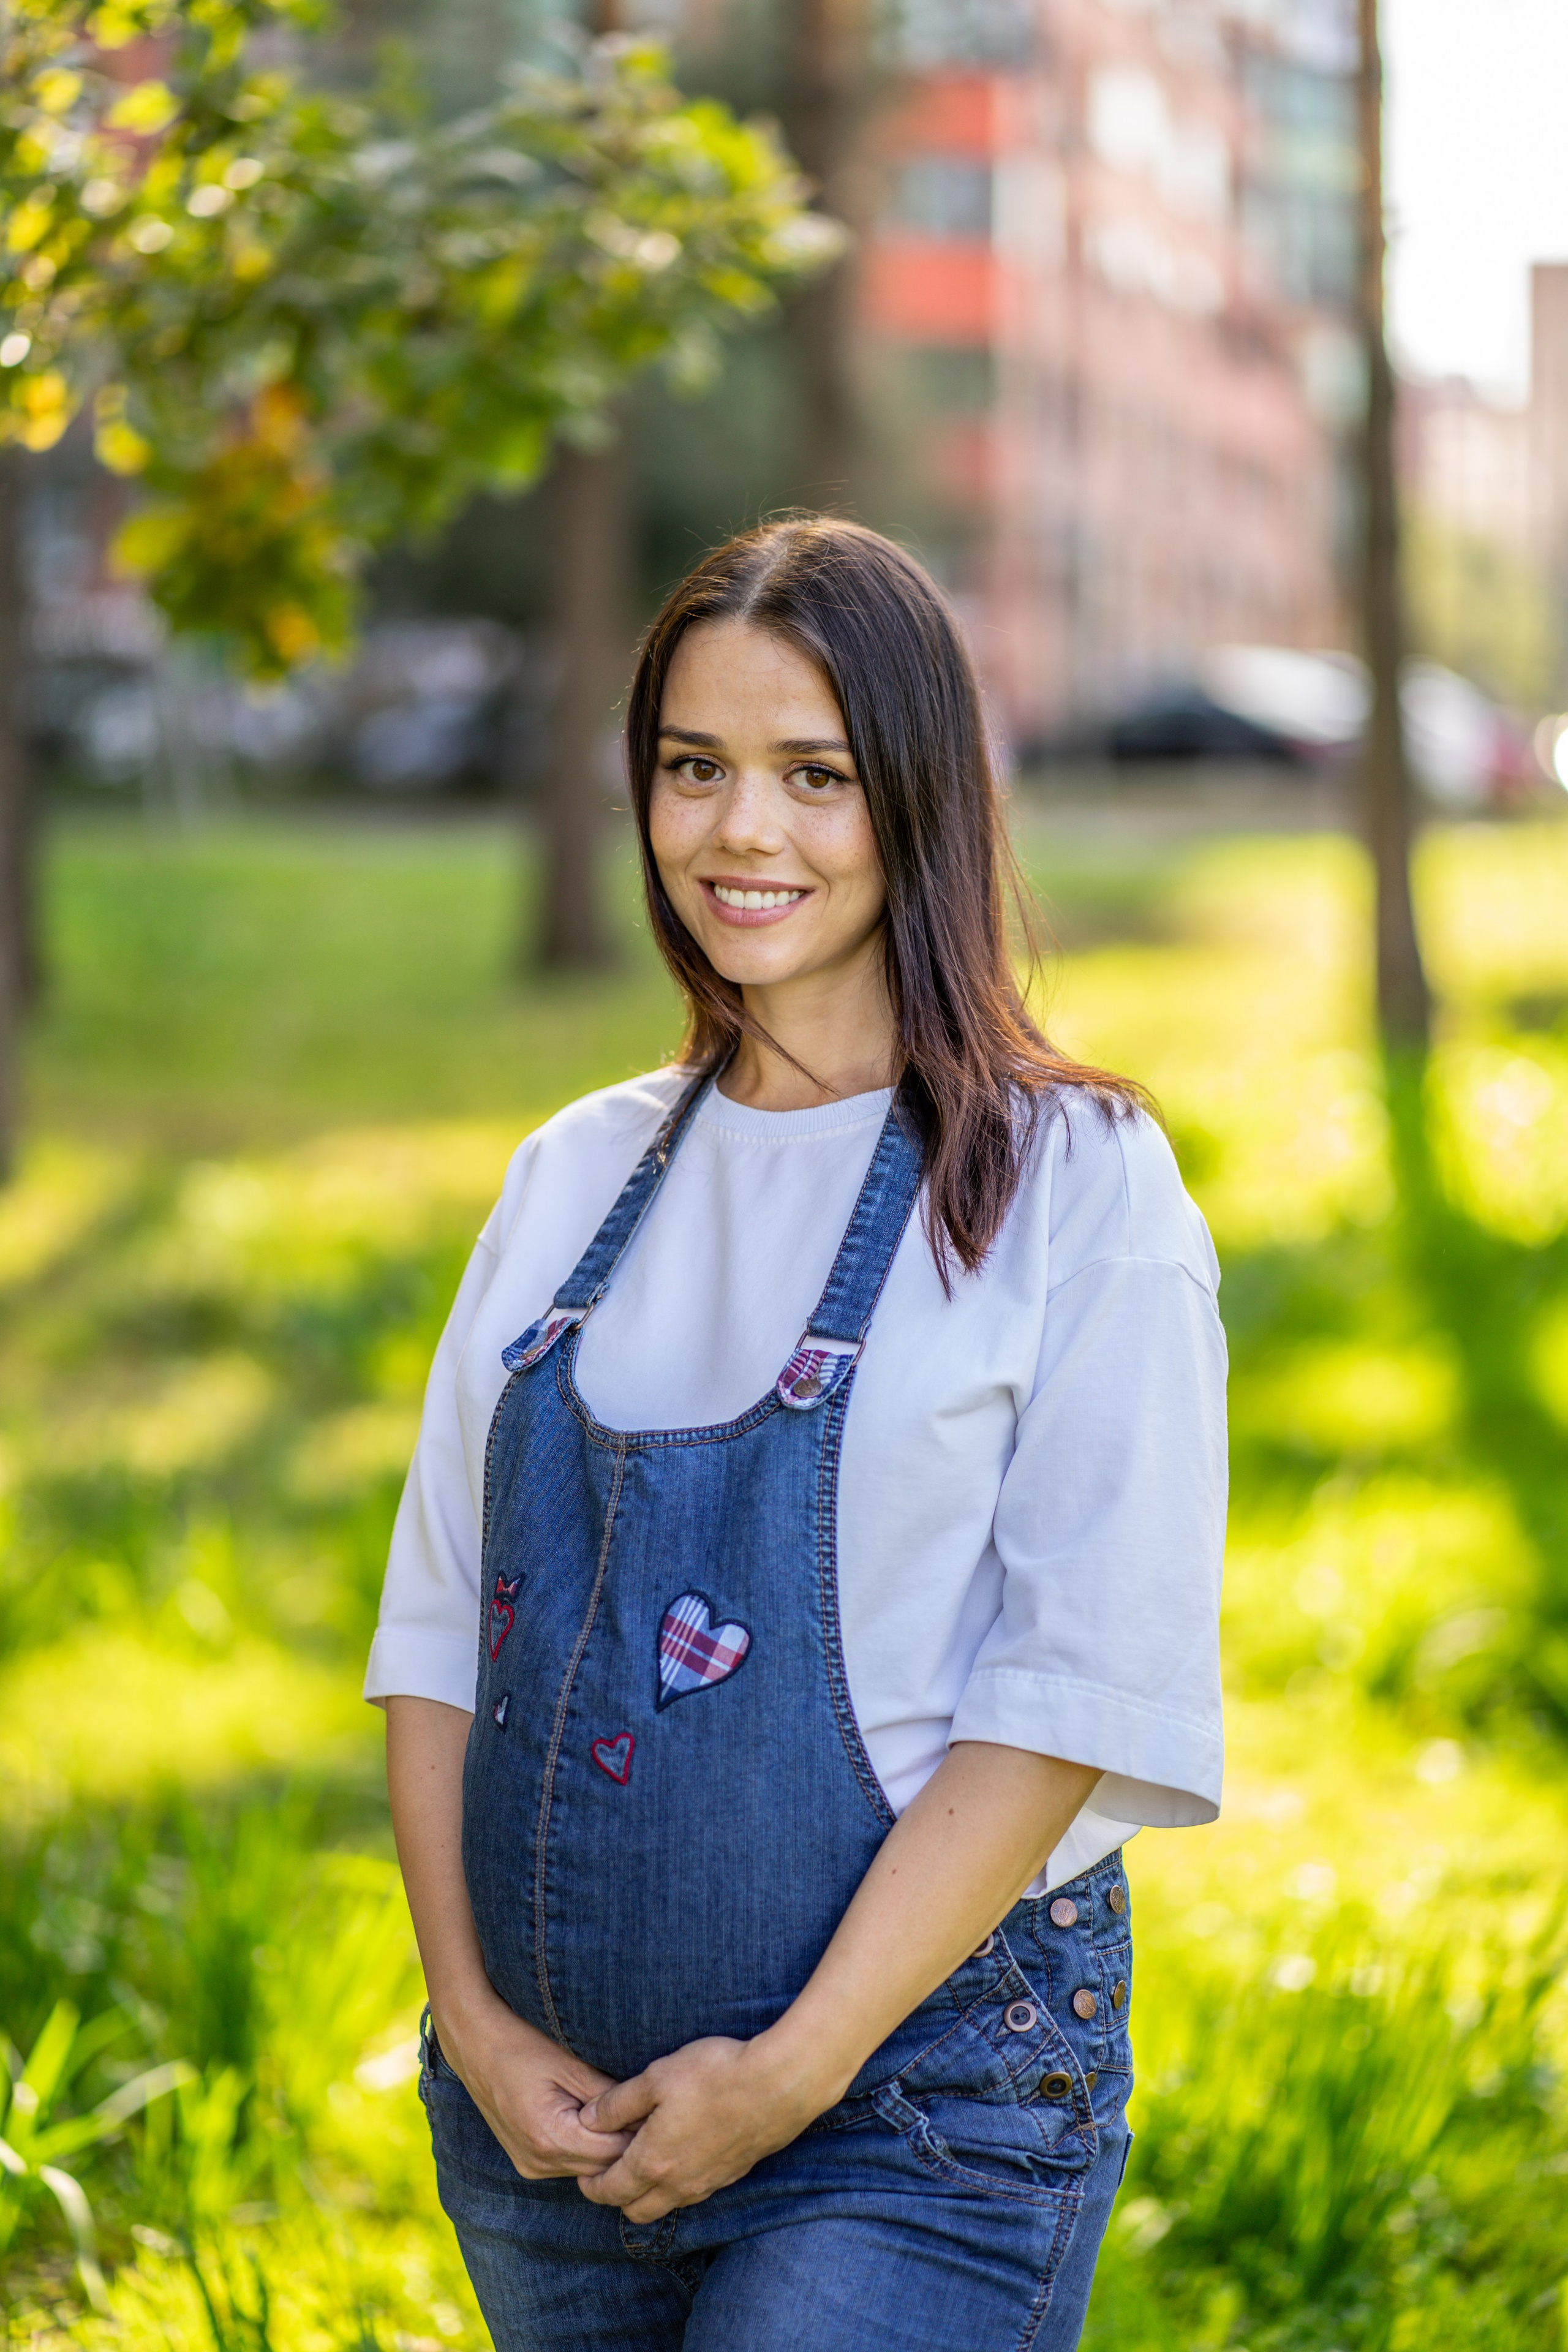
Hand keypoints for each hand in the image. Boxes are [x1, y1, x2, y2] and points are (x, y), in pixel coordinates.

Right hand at [437, 1996, 631, 2180]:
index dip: (639, 2132)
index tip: (657, 2110)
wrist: (475, 2044)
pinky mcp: (528, 2162)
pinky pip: (570, 2162)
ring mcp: (531, 2166)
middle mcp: (538, 2162)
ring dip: (608, 2146)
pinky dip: (587, 2146)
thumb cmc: (523, 2045)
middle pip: (602, 2167)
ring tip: (626, 2112)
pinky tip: (597, 2120)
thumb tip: (645, 2112)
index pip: (613, 2153)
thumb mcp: (571, 2064)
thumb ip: (607, 2095)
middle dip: (627, 2142)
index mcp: (549, 2138)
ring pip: (588, 2169)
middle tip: (649, 2111)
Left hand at [576, 2031, 838, 2220]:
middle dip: (618, 2195)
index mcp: (653, 2162)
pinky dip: (679, 2183)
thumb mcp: (656, 2078)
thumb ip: (617, 2104)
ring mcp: (708, 2183)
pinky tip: (683, 2152)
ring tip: (646, 2158)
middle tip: (611, 2167)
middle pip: (636, 2210)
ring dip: (650, 2191)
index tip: (584, 2173)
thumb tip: (587, 2119)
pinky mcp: (732, 2175)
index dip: (591, 2185)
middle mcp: (679, 2184)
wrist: (779, 2083)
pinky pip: (695, 2192)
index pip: (610, 2191)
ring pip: (667, 2205)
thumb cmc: (715, 2075)